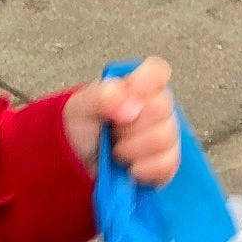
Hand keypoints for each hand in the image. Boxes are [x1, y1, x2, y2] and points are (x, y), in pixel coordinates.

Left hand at [63, 58, 179, 184]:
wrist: (75, 163)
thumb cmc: (81, 129)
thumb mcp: (81, 106)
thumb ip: (104, 96)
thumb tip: (132, 107)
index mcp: (137, 86)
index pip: (157, 71)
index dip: (144, 85)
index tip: (127, 98)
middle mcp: (156, 108)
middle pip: (163, 108)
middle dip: (129, 125)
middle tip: (112, 130)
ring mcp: (164, 135)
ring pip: (165, 138)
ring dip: (132, 149)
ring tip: (116, 150)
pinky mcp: (166, 162)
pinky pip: (167, 165)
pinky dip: (143, 169)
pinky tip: (129, 168)